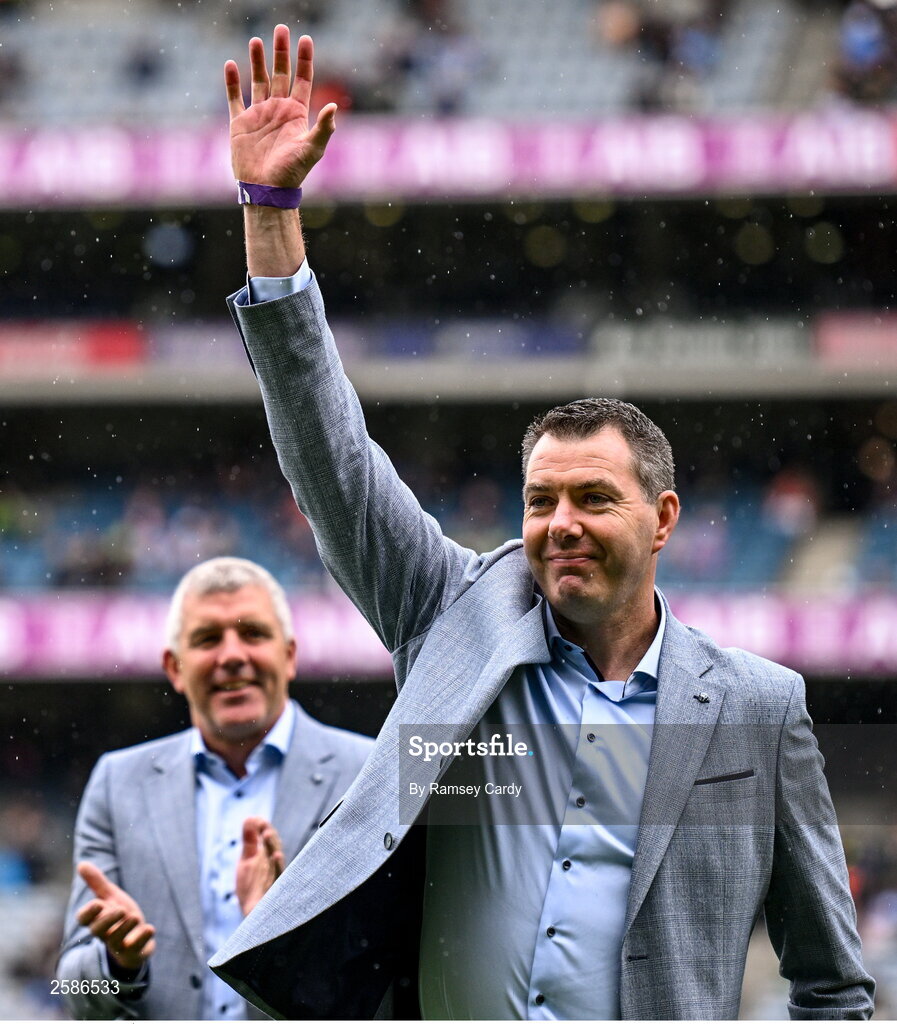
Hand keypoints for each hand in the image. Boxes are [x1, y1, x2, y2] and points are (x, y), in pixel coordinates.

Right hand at [76, 862, 155, 973]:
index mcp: (97, 919)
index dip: (88, 912)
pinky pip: (135, 949)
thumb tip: (81, 864)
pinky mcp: (134, 951)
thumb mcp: (110, 896)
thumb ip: (97, 882)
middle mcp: (105, 933)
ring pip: (116, 940)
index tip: (97, 902)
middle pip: (97, 931)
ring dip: (125, 927)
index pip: (84, 919)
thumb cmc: (119, 916)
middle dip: (107, 920)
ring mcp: (119, 944)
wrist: (136, 939)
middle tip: (120, 909)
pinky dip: (142, 939)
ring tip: (134, 916)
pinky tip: (150, 929)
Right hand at [225, 25, 336, 187]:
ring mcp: (259, 115)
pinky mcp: (240, 124)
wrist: (267, 190)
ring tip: (256, 41)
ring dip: (257, 61)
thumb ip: (323, 128)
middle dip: (281, 53)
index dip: (304, 60)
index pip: (303, 80)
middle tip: (281, 29)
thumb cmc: (292, 172)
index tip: (305, 39)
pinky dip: (232, 82)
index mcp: (296, 114)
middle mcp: (278, 111)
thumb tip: (334, 108)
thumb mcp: (311, 150)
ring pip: (258, 81)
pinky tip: (231, 64)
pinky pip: (235, 98)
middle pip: (280, 74)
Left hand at [235, 816, 284, 916]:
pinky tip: (276, 856)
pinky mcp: (273, 890)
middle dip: (269, 836)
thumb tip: (249, 817)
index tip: (257, 820)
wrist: (254, 914)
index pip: (268, 838)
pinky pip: (277, 877)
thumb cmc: (254, 885)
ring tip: (267, 834)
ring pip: (276, 859)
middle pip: (274, 847)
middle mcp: (273, 865)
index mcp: (267, 855)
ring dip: (272, 846)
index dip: (264, 828)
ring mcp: (274, 877)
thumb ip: (249, 839)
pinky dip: (277, 866)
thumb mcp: (248, 859)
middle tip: (263, 826)